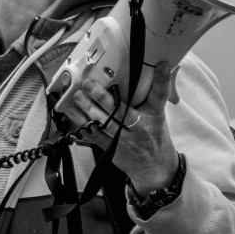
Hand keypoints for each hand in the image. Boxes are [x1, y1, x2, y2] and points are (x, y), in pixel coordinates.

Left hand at [69, 61, 180, 193]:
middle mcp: (140, 128)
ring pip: (104, 124)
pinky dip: (82, 125)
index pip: (160, 95)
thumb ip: (152, 96)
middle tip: (88, 84)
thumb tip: (154, 69)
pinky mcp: (111, 148)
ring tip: (77, 97)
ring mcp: (124, 140)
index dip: (161, 80)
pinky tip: (72, 115)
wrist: (154, 168)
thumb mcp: (158, 116)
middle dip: (103, 97)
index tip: (161, 65)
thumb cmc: (154, 136)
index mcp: (155, 116)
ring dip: (88, 110)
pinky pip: (94, 136)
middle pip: (121, 112)